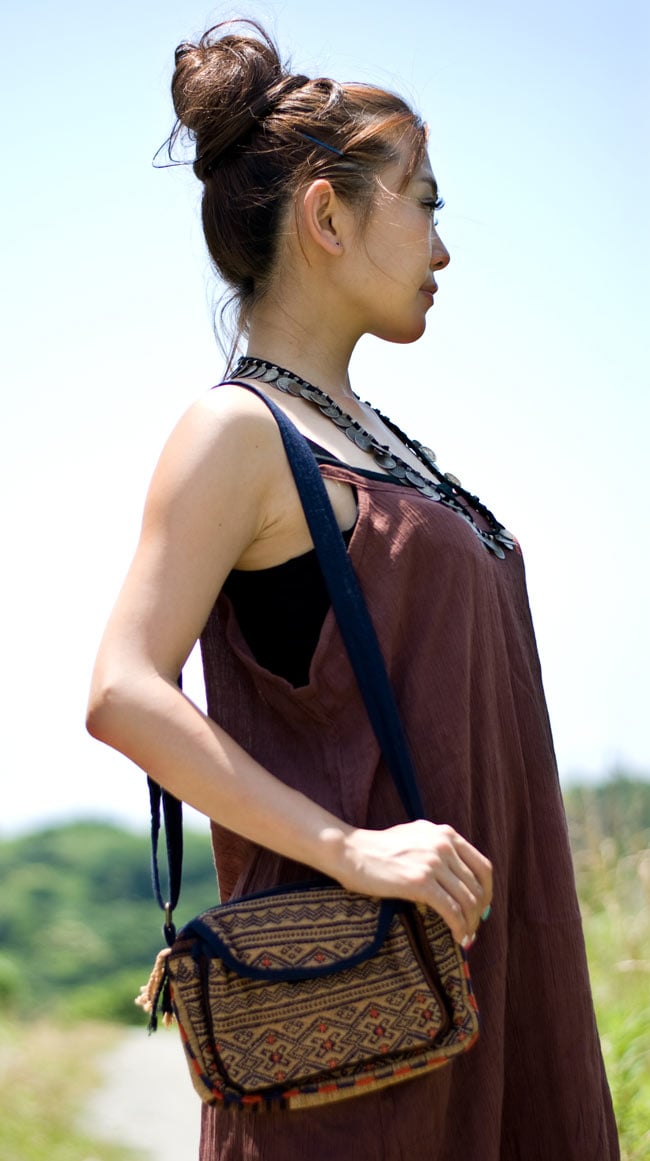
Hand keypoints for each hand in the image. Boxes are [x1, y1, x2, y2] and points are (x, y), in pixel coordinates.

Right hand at [339, 820, 491, 946]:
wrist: (350, 851)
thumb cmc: (378, 849)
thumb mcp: (415, 837)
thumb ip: (438, 849)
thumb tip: (460, 879)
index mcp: (445, 834)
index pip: (483, 866)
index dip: (487, 891)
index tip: (481, 907)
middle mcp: (443, 845)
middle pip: (477, 886)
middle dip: (479, 912)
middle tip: (473, 928)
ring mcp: (432, 863)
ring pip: (467, 900)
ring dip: (470, 923)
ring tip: (465, 937)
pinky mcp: (420, 882)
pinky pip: (451, 910)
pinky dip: (459, 927)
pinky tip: (457, 938)